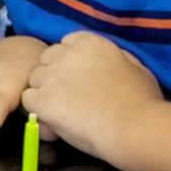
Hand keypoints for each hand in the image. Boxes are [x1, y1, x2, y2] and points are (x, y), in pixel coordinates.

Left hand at [22, 31, 163, 160]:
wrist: (134, 127)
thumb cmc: (142, 101)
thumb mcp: (135, 67)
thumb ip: (114, 57)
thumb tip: (104, 61)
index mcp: (89, 43)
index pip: (65, 44)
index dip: (69, 62)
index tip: (78, 78)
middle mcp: (65, 54)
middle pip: (46, 60)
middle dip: (54, 76)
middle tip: (70, 96)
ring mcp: (50, 75)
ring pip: (35, 79)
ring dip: (45, 92)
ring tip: (64, 110)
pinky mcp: (41, 98)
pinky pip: (28, 99)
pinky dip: (38, 110)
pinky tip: (55, 119)